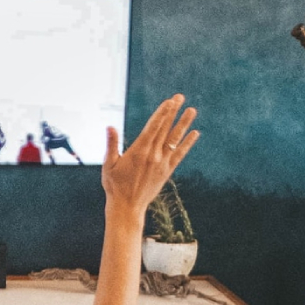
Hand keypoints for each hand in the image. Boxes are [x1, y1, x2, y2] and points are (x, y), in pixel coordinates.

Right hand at [101, 94, 198, 219]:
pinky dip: (188, 143)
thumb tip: (110, 127)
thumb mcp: (109, 165)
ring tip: (192, 110)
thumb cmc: (115, 186)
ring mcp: (162, 163)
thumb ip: (111, 144)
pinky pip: (179, 154)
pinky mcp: (167, 171)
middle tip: (180, 97)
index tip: (169, 101)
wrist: (127, 207)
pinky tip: (195, 133)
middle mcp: (153, 155)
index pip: (153, 127)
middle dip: (173, 112)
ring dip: (184, 124)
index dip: (162, 113)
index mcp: (138, 151)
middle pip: (165, 129)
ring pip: (174, 139)